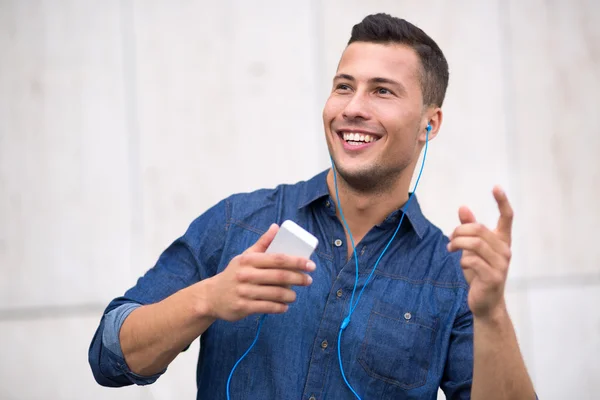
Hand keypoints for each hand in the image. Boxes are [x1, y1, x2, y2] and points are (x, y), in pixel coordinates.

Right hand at [204, 223, 314, 321]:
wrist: (211, 296)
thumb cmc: (234, 274)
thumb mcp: (245, 257)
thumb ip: (262, 243)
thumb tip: (276, 227)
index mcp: (249, 260)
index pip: (277, 259)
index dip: (297, 261)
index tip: (310, 264)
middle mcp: (246, 274)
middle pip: (279, 276)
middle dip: (298, 278)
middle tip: (308, 280)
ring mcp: (244, 292)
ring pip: (275, 293)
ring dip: (290, 295)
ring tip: (295, 295)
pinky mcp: (243, 307)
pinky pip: (268, 307)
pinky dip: (280, 307)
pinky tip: (285, 306)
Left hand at [447, 186, 512, 319]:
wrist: (485, 303)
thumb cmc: (479, 273)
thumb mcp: (472, 250)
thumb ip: (469, 229)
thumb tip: (463, 207)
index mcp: (502, 242)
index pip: (507, 218)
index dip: (502, 202)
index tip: (496, 187)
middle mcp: (505, 250)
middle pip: (479, 229)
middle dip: (459, 231)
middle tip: (450, 239)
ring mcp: (501, 264)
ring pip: (475, 243)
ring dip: (458, 243)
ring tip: (451, 248)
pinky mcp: (493, 276)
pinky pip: (472, 260)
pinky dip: (462, 260)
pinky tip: (461, 265)